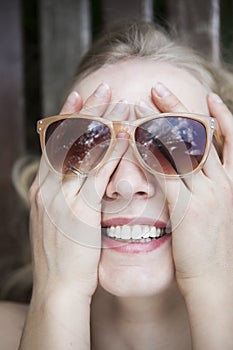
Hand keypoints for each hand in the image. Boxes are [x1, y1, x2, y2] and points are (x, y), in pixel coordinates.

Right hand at [29, 84, 128, 301]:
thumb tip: (76, 180)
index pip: (54, 143)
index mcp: (43, 189)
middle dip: (86, 110)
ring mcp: (62, 197)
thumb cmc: (62, 257)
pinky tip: (126, 134)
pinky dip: (113, 151)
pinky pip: (98, 173)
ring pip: (83, 150)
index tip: (78, 97)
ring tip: (120, 102)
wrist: (58, 287)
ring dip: (104, 123)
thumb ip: (64, 197)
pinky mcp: (79, 209)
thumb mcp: (57, 221)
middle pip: (67, 138)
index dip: (67, 117)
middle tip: (103, 87)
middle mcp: (48, 187)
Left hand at [137, 83, 232, 296]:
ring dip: (158, 125)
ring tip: (138, 107)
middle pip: (201, 134)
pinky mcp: (187, 208)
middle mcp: (223, 183)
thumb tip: (195, 168)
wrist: (214, 280)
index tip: (209, 96)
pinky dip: (148, 154)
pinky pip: (164, 174)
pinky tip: (133, 139)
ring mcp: (206, 194)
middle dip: (179, 108)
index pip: (232, 140)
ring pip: (181, 149)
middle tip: (158, 88)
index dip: (222, 116)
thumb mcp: (219, 210)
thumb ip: (210, 187)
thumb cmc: (212, 247)